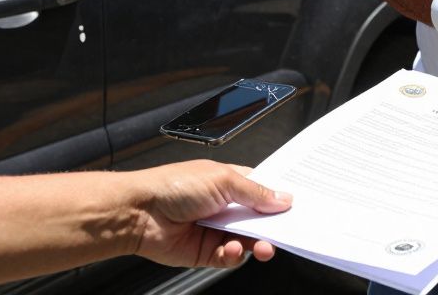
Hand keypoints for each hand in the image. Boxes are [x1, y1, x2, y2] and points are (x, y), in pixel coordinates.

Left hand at [130, 160, 291, 267]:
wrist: (140, 212)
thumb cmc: (174, 185)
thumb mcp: (223, 180)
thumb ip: (256, 193)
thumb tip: (283, 199)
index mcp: (230, 182)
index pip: (263, 191)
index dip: (280, 198)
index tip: (298, 206)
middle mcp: (225, 206)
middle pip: (260, 219)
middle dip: (274, 226)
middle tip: (286, 232)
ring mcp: (216, 230)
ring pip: (248, 240)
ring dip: (258, 243)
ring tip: (262, 246)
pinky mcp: (206, 252)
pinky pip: (230, 257)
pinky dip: (234, 255)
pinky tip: (231, 249)